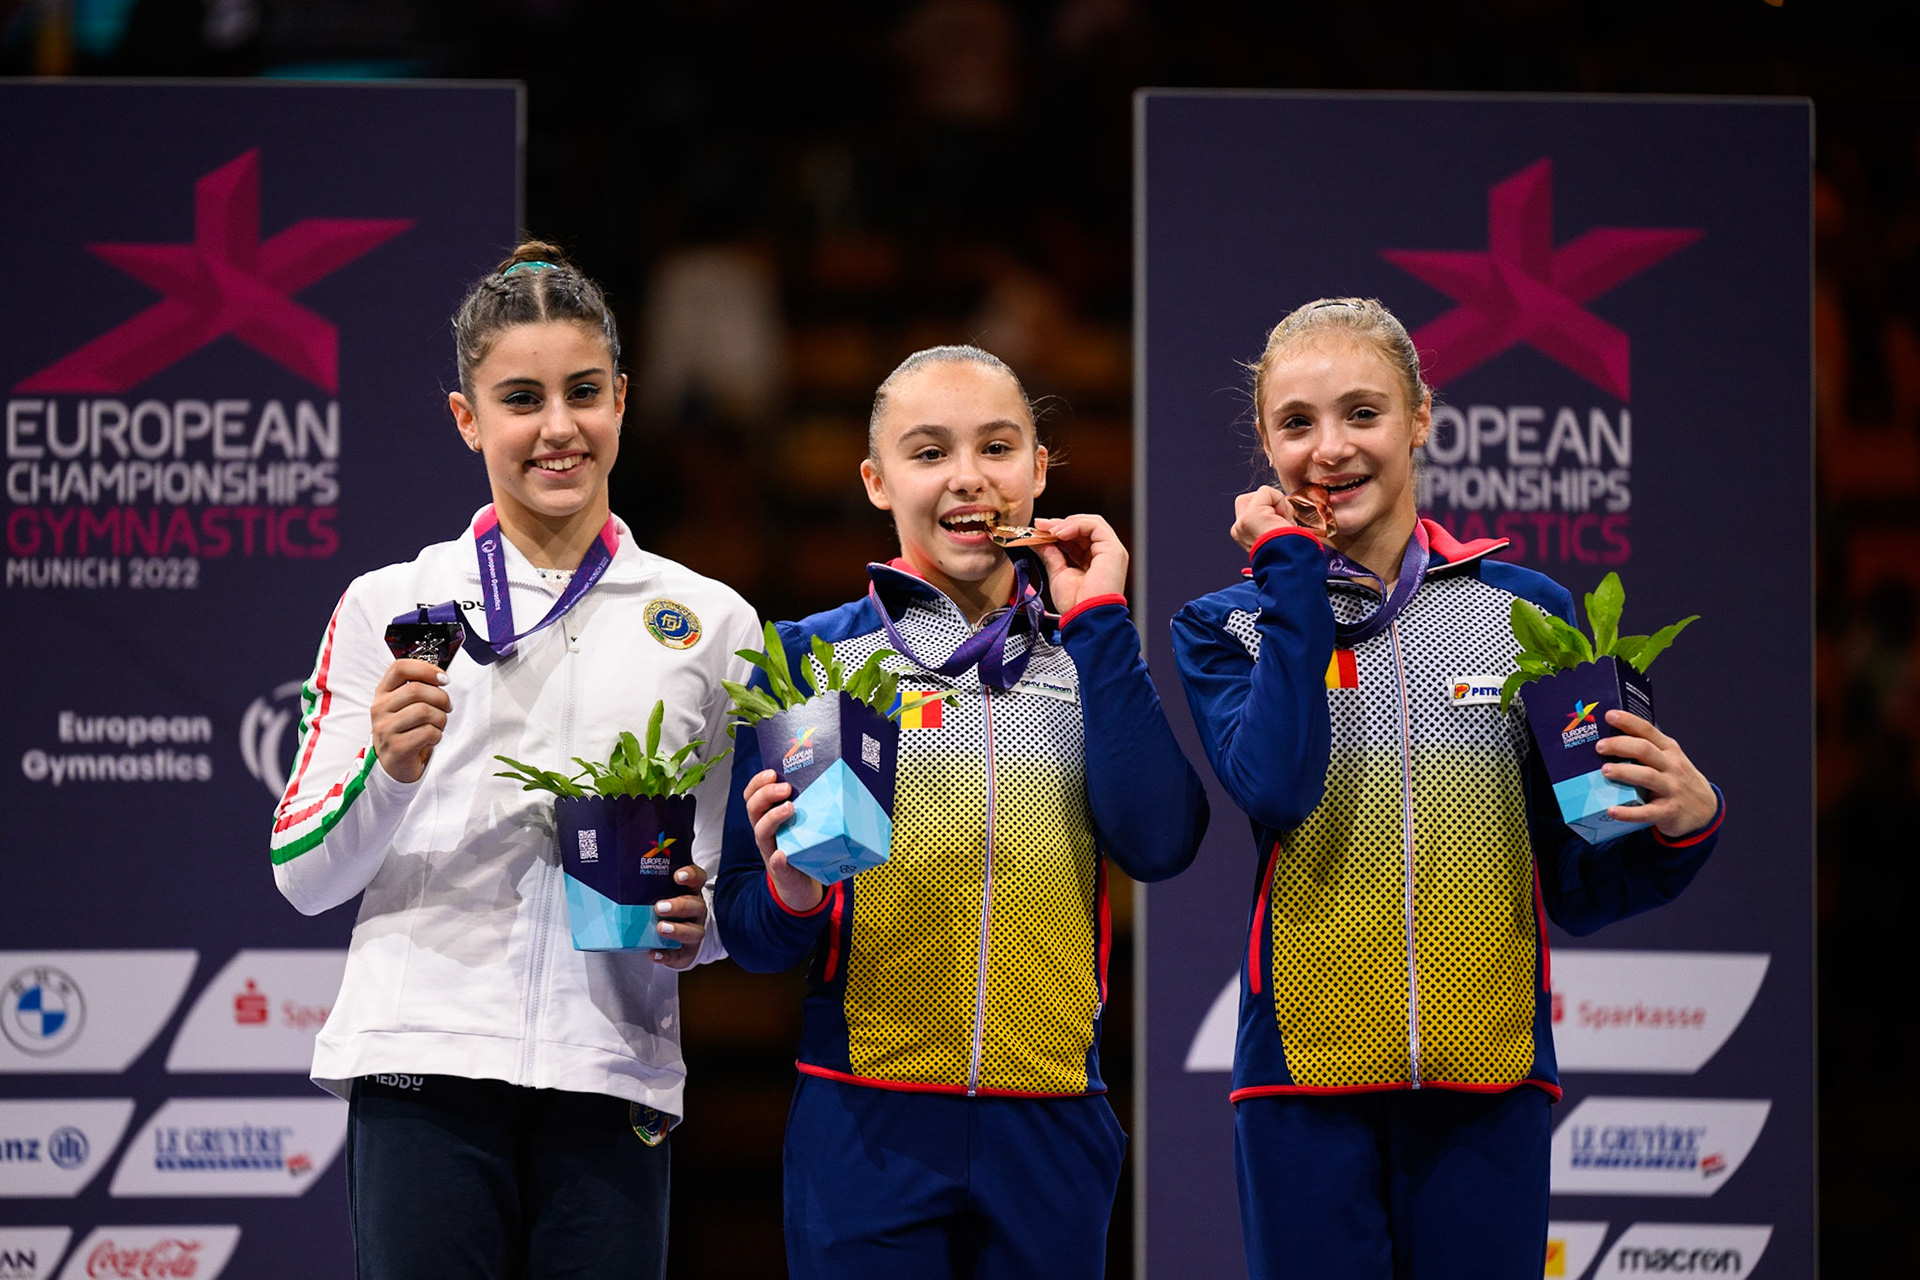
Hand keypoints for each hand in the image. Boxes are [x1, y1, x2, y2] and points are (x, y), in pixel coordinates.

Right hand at [371, 659, 451, 783]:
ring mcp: (385, 728)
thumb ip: (418, 688)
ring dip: (440, 719)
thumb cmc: (406, 730)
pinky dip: (437, 735)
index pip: (400, 668)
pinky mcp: (396, 747)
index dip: (426, 669)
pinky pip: (427, 732)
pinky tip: (431, 739)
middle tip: (447, 708)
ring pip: (424, 711)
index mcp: (383, 692)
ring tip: (437, 725)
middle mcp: (380, 708)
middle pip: (417, 690)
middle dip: (441, 698)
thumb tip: (441, 678)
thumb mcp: (405, 705)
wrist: (394, 764)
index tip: (443, 679)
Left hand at [650, 863, 708, 969]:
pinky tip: (654, 953)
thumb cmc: (662, 911)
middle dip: (679, 906)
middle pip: (696, 905)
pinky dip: (667, 955)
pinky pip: (680, 955)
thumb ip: (643, 887)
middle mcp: (696, 911)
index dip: (691, 876)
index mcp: (690, 892)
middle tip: (659, 907)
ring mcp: (694, 932)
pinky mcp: (687, 952)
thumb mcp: (657, 896)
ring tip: (660, 928)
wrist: (674, 941)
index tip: (678, 876)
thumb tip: (609, 878)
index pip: (698, 879)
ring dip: (677, 930)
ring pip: (694, 931)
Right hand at [744, 769, 823, 911]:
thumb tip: (835, 779)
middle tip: (786, 788)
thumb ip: (809, 806)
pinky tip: (782, 854)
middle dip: (767, 794)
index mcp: (768, 817)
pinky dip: (778, 858)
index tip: (772, 772)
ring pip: (761, 831)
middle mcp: (765, 832)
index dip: (758, 782)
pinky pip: (776, 864)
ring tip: (789, 808)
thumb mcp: (802, 824)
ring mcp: (771, 850)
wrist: (800, 886)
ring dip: (772, 818)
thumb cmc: (803, 848)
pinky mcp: (781, 870)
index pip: (753, 795)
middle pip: (753, 808)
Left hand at [1032, 514, 1127, 612]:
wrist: (1085, 617)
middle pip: (1085, 528)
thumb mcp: (1058, 573)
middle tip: (1041, 525)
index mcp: (1094, 562)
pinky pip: (1095, 526)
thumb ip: (1050, 554)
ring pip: (1091, 523)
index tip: (1039, 529)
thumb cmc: (1075, 604)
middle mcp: (1105, 554)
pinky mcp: (1113, 550)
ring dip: (1067, 523)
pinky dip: (1076, 525)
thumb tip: (1036, 540)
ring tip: (1050, 530)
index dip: (1059, 531)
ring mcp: (1111, 551)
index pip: (1078, 537)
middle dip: (1061, 524)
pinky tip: (1059, 533)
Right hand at [1231, 486, 1297, 551]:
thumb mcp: (1281, 538)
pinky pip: (1266, 492)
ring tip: (1285, 525)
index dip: (1272, 511)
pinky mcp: (1250, 514)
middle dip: (1271, 503)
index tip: (1283, 528)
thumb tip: (1285, 517)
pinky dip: (1279, 500)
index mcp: (1244, 537)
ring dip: (1280, 506)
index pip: (1254, 510)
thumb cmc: (1292, 555)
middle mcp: (1239, 530)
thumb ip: (1275, 524)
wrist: (1290, 563)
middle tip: (1283, 522)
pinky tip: (1284, 519)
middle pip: (1251, 499)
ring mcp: (1242, 522)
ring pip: (1262, 495)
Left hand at [1597, 710, 1718, 837]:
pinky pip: (1647, 812)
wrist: (1706, 810)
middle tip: (1600, 747)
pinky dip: (1628, 812)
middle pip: (1645, 750)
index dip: (1628, 721)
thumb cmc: (1678, 780)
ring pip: (1647, 776)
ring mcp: (1671, 789)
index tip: (1609, 715)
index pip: (1648, 731)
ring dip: (1624, 772)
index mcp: (1669, 750)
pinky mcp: (1669, 812)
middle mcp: (1672, 767)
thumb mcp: (1670, 760)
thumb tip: (1609, 741)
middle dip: (1620, 745)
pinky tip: (1612, 810)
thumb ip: (1648, 750)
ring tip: (1605, 770)